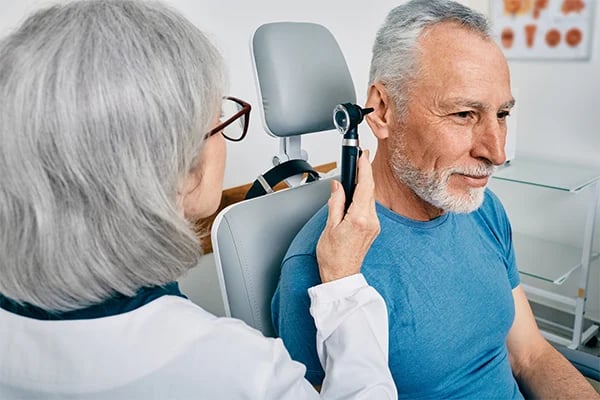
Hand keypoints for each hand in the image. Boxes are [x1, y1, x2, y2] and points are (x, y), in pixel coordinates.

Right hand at [316, 150, 379, 282]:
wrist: (341, 276)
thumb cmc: (333, 256)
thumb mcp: (329, 226)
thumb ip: (336, 203)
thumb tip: (338, 187)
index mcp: (359, 219)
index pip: (365, 186)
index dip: (364, 169)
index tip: (362, 156)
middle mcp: (371, 221)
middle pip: (369, 190)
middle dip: (364, 173)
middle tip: (359, 159)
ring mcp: (374, 225)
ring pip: (370, 198)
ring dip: (363, 185)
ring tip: (354, 176)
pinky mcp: (373, 229)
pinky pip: (369, 207)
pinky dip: (363, 197)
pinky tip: (356, 195)